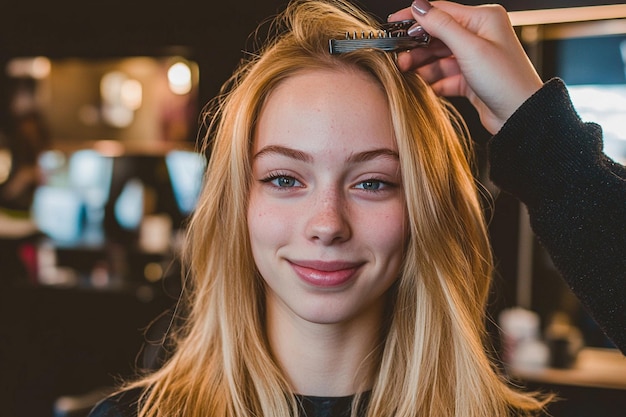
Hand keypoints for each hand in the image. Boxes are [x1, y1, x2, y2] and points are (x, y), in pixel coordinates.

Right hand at [388, 0, 542, 133]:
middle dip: (416, 47)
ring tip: (406, 73)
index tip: (393, 23)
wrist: (521, 115)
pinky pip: (445, 76)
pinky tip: (423, 86)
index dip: (415, 18)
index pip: (441, 11)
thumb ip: (441, 26)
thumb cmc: (505, 80)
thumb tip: (419, 6)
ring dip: (422, 65)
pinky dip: (433, 81)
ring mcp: (475, 58)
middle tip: (398, 57)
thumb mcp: (469, 48)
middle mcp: (480, 35)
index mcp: (484, 19)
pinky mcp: (471, 79)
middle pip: (438, 36)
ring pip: (439, 57)